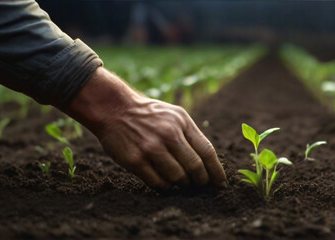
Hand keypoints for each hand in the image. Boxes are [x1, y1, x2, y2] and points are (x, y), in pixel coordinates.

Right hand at [63, 67, 227, 188]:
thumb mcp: (174, 115)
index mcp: (182, 123)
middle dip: (201, 180)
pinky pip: (158, 182)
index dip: (216, 171)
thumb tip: (208, 162)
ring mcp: (151, 148)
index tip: (220, 183)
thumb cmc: (148, 114)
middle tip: (201, 185)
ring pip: (178, 177)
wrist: (114, 108)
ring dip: (183, 184)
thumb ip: (190, 134)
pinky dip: (166, 186)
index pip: (207, 151)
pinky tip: (166, 183)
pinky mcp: (135, 160)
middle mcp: (169, 135)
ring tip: (182, 183)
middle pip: (195, 167)